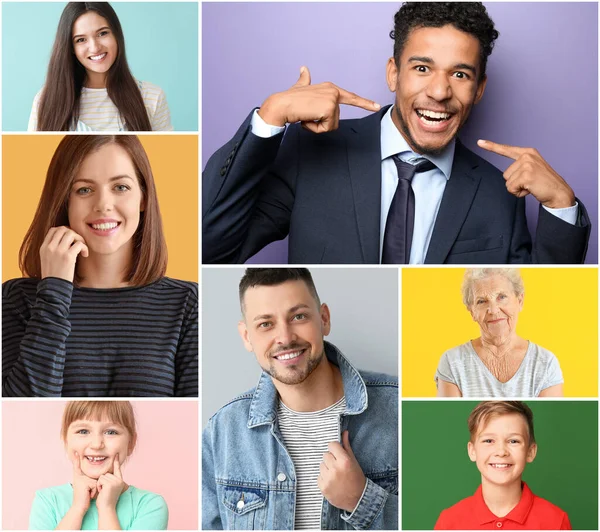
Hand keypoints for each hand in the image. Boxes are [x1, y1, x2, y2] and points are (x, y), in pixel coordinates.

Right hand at [40, 226, 88, 281]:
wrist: (53, 288)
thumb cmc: (54, 275)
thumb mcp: (47, 259)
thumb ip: (53, 249)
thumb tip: (66, 239)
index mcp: (43, 248)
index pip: (53, 230)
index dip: (64, 231)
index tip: (71, 239)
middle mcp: (49, 247)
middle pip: (63, 229)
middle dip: (74, 234)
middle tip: (78, 243)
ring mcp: (58, 251)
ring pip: (71, 234)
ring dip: (80, 239)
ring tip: (82, 249)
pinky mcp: (68, 257)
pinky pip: (79, 244)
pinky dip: (85, 247)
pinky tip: (85, 255)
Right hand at [70, 451, 97, 512]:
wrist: (80, 507)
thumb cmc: (86, 496)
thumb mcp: (88, 485)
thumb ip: (90, 479)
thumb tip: (99, 475)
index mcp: (78, 477)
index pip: (77, 466)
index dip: (76, 460)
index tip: (76, 452)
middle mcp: (78, 477)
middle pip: (89, 472)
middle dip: (89, 478)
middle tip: (81, 472)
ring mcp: (81, 480)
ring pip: (95, 479)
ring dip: (95, 488)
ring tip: (89, 493)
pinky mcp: (84, 484)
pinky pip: (96, 484)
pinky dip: (95, 491)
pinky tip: (89, 495)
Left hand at [96, 454, 126, 510]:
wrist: (106, 508)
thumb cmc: (106, 500)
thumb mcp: (110, 488)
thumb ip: (110, 480)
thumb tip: (107, 474)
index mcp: (120, 481)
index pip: (118, 469)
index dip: (116, 462)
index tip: (116, 454)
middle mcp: (119, 480)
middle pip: (106, 473)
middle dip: (102, 481)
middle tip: (104, 491)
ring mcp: (116, 482)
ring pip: (103, 476)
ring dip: (100, 484)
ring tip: (103, 491)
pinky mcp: (110, 484)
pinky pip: (101, 480)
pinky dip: (99, 485)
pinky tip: (102, 491)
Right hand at [258, 66, 379, 132]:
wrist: (281, 104)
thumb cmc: (289, 99)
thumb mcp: (300, 87)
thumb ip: (304, 80)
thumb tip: (303, 69)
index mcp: (330, 88)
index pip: (351, 97)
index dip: (364, 103)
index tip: (376, 106)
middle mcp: (333, 91)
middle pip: (336, 119)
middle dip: (321, 123)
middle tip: (307, 115)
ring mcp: (332, 99)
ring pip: (331, 125)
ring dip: (317, 126)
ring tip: (306, 116)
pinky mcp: (329, 109)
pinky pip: (325, 128)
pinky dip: (314, 128)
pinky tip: (306, 119)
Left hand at [318, 430, 365, 511]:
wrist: (358, 499)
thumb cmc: (356, 478)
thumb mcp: (353, 461)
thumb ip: (346, 446)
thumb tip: (344, 432)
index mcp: (344, 461)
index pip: (331, 445)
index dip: (335, 449)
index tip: (338, 453)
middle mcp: (335, 469)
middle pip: (325, 455)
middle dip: (331, 459)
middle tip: (338, 466)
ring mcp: (328, 479)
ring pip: (321, 465)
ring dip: (327, 468)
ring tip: (336, 475)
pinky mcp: (323, 487)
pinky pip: (319, 476)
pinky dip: (324, 478)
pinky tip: (332, 482)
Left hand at [477, 139, 575, 208]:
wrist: (559, 192)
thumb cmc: (544, 183)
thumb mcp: (532, 169)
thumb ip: (519, 167)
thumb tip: (507, 175)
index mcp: (528, 152)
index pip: (506, 150)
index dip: (491, 146)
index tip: (479, 142)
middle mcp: (527, 155)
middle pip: (505, 174)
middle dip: (515, 182)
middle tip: (531, 183)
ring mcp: (527, 164)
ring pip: (508, 182)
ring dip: (517, 188)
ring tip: (532, 186)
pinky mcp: (526, 175)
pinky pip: (511, 188)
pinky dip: (519, 193)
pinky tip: (531, 189)